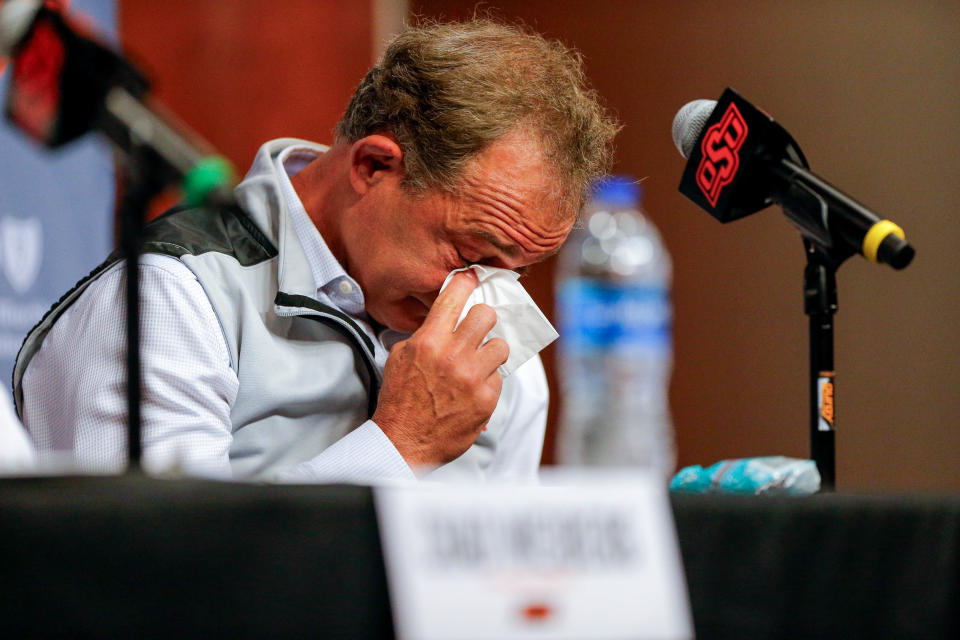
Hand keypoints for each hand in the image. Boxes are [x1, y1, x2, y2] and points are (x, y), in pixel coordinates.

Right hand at [373, 271, 508, 467]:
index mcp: (428, 340)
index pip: (455, 297)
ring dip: (490, 352)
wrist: (404, 441)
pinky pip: (499, 376)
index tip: (473, 279)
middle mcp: (452, 355)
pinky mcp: (486, 399)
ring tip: (478, 363)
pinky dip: (488, 381)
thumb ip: (425, 335)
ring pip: (500, 345)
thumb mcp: (401, 357)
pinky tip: (473, 389)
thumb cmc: (400, 399)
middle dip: (483, 321)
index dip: (467, 283)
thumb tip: (447, 317)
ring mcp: (472, 377)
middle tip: (477, 331)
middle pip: (486, 315)